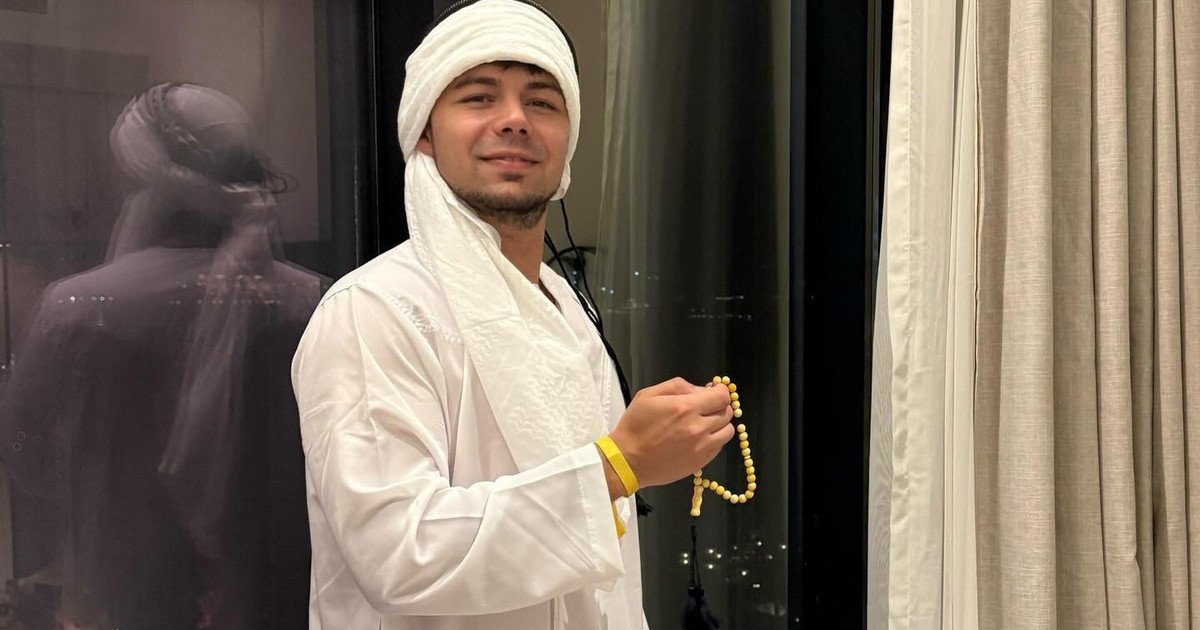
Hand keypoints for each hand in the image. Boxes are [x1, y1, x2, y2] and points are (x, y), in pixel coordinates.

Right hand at [606, 377, 734, 490]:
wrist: (627, 460)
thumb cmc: (635, 425)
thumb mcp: (649, 395)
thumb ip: (677, 386)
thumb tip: (700, 390)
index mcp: (686, 408)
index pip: (722, 397)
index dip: (721, 392)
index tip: (714, 392)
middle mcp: (698, 427)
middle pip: (727, 413)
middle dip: (719, 406)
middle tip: (706, 407)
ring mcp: (701, 448)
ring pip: (727, 431)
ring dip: (720, 424)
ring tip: (705, 424)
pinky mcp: (700, 462)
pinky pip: (719, 447)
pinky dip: (714, 440)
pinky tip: (699, 439)